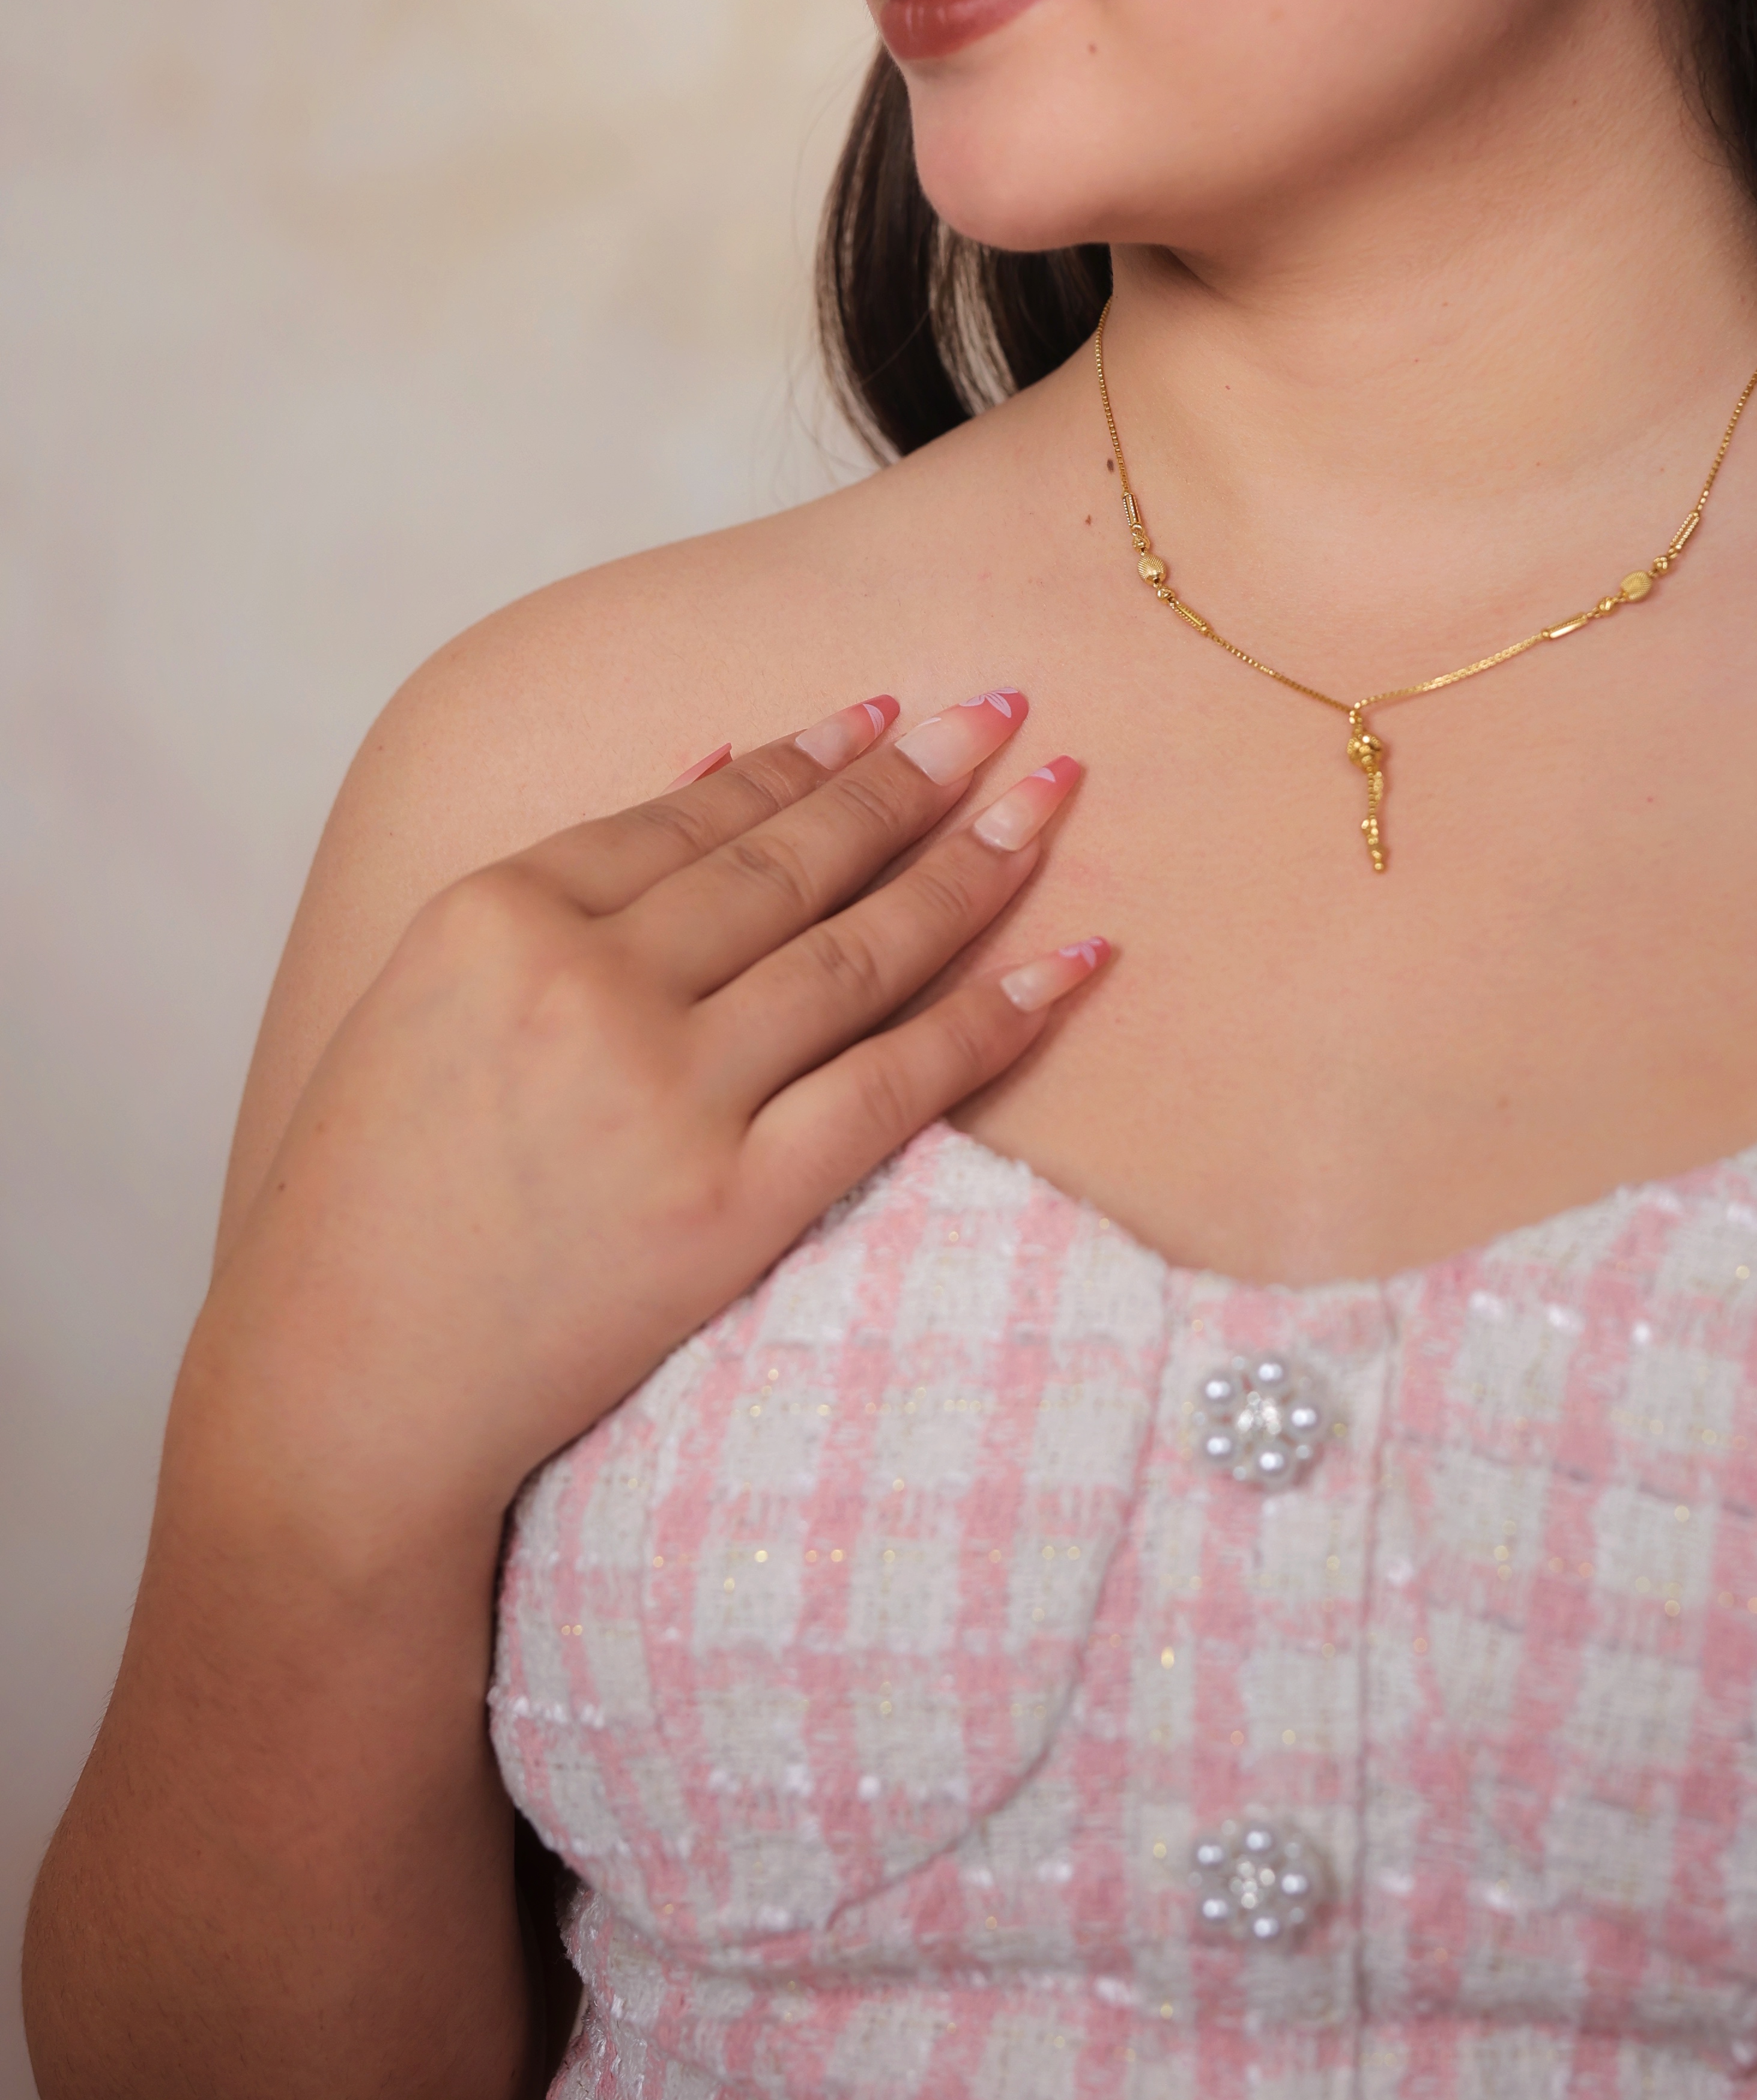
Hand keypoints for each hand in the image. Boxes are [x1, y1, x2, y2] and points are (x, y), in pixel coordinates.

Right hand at [188, 691, 1098, 1554]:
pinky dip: (994, 1017)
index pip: (695, 811)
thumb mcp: (428, 999)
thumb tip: (711, 763)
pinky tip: (1069, 962)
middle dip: (912, 777)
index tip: (886, 710)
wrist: (344, 1389)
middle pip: (792, 860)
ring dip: (973, 865)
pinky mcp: (732, 1203)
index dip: (805, 755)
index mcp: (500, 913)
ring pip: (860, 949)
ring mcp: (669, 1094)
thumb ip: (567, 886)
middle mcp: (589, 984)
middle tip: (1002, 712)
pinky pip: (896, 1083)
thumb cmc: (373, 1197)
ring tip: (1050, 800)